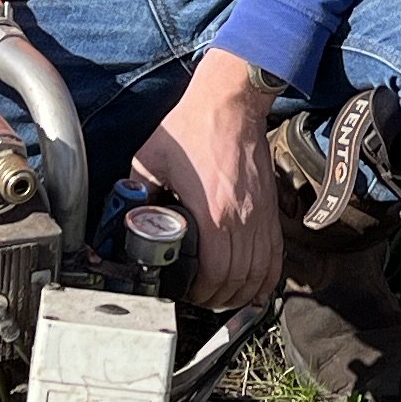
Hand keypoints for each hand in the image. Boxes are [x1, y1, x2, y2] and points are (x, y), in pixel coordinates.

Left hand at [130, 52, 283, 311]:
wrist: (232, 102)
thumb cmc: (195, 126)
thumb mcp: (152, 158)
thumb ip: (137, 188)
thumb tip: (124, 211)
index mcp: (213, 211)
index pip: (215, 273)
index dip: (201, 292)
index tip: (187, 292)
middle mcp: (242, 219)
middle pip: (239, 281)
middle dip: (218, 298)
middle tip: (200, 298)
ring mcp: (260, 216)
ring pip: (261, 274)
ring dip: (242, 292)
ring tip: (222, 296)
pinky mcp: (271, 210)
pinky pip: (276, 256)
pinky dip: (266, 278)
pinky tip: (253, 284)